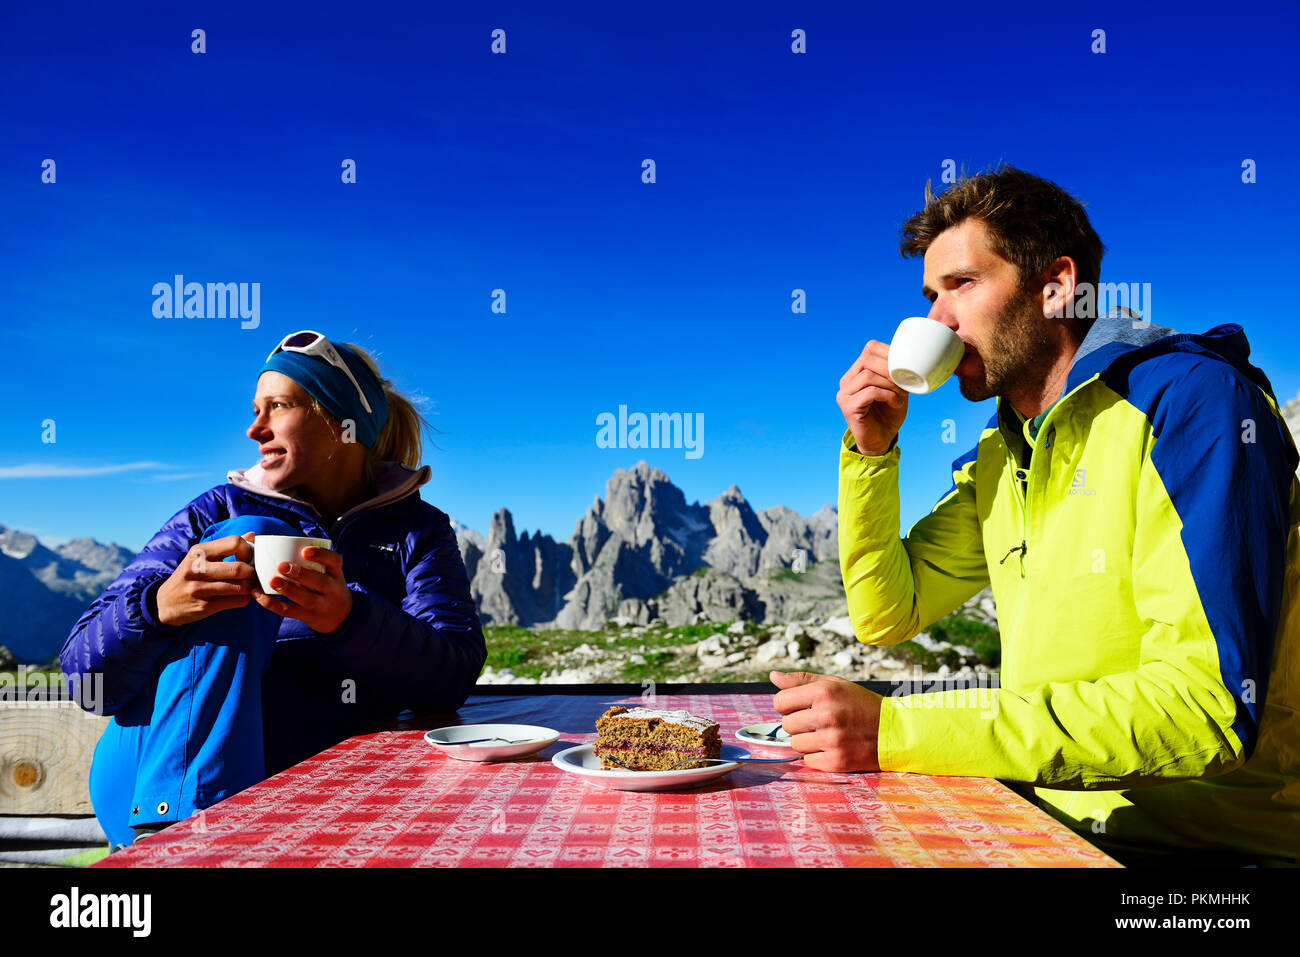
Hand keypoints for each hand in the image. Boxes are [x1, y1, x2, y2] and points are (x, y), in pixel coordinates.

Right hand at [154, 533, 256, 626]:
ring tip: (250, 585)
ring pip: (240, 587)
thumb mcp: (201, 557)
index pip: (234, 543)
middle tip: (254, 575)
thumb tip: (252, 535)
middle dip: (253, 572)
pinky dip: (246, 598)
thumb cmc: (189, 576)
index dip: (249, 550)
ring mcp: (200, 588)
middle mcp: (197, 568)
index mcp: (199, 551)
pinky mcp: (205, 605)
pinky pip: (236, 601)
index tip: (249, 558)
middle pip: (239, 568)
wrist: (164, 603)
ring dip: (251, 587)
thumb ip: (227, 546)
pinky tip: (243, 596)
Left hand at [251, 545, 352, 634]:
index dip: (321, 555)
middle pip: (320, 582)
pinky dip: (272, 604)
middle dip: (301, 573)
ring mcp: (320, 605)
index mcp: (336, 573)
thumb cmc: (326, 586)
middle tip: (282, 565)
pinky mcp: (307, 616)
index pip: (334, 561)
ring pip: (306, 598)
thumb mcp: (329, 572)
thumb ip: (313, 560)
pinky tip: (259, 595)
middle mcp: (332, 590)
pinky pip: (289, 611)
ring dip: (287, 589)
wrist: (340, 616)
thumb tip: (277, 541)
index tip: (304, 550)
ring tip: (272, 580)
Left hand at [771, 670, 882, 771]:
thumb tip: (773, 677)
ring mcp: (831, 740)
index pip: (780, 702)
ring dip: (806, 741)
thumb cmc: (861, 705)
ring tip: (826, 734)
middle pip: (786, 725)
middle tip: (817, 722)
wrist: (894, 731)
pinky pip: (808, 760)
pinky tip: (832, 747)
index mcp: (824, 692)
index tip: (800, 707)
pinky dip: (817, 756)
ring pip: (795, 744)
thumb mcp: (835, 685)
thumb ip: (802, 680)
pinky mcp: (836, 761)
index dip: (787, 705)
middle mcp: (826, 715)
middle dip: (797, 724)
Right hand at [836, 340, 908, 455]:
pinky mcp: (848, 406)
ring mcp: (844, 393)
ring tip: (901, 394)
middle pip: (868, 360)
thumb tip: (910, 357)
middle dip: (891, 369)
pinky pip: (870, 392)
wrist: (881, 441)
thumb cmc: (889, 414)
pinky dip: (887, 395)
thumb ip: (897, 373)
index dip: (890, 353)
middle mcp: (847, 380)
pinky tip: (896, 403)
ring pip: (868, 376)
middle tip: (905, 382)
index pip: (870, 349)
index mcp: (857, 372)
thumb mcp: (896, 388)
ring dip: (890, 383)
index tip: (906, 367)